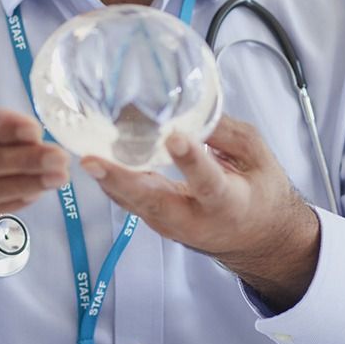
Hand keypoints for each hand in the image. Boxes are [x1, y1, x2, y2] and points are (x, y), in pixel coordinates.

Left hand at [82, 116, 320, 310]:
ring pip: (133, 202)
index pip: (208, 183)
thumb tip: (190, 105)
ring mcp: (170, 225)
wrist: (255, 238)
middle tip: (93, 161)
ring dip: (107, 179)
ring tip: (84, 153)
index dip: (191, 162)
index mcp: (228, 204)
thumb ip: (226, 133)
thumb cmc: (260, 193)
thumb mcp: (257, 157)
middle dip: (120, 180)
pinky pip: (130, 200)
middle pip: (152, 202)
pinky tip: (96, 157)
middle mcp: (194, 220)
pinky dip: (113, 180)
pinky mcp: (155, 220)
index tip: (176, 139)